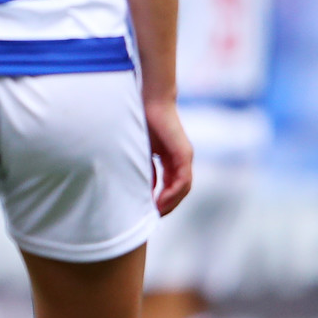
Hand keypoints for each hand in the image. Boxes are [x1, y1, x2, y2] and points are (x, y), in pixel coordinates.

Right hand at [146, 97, 193, 215]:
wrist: (150, 100)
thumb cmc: (140, 119)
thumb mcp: (138, 150)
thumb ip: (141, 167)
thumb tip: (132, 187)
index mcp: (170, 160)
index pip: (169, 187)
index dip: (159, 201)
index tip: (146, 211)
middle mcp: (181, 160)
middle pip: (178, 192)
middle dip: (165, 207)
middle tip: (150, 218)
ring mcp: (184, 157)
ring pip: (182, 189)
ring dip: (170, 203)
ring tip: (155, 212)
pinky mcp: (184, 154)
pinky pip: (183, 181)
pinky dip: (173, 194)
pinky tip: (159, 201)